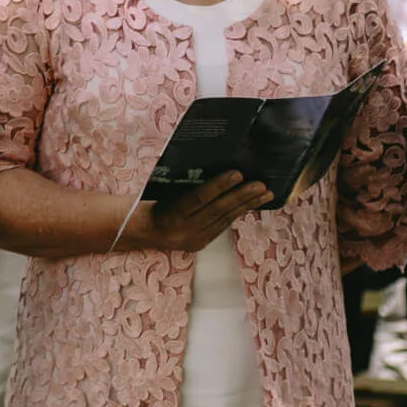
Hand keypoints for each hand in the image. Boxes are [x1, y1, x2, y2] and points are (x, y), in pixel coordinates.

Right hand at [118, 173, 270, 253]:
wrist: (141, 229)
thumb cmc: (152, 200)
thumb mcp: (163, 189)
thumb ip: (184, 182)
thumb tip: (210, 163)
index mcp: (171, 213)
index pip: (199, 198)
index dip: (219, 185)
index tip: (237, 173)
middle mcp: (184, 230)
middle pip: (216, 211)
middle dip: (241, 197)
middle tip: (261, 185)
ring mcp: (194, 239)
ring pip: (224, 220)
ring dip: (246, 206)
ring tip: (265, 194)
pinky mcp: (201, 244)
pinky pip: (222, 226)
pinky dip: (237, 214)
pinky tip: (251, 204)